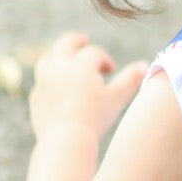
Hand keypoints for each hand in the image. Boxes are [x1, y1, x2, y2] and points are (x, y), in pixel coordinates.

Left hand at [29, 32, 147, 142]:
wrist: (65, 141)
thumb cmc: (95, 119)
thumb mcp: (117, 98)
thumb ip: (131, 79)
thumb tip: (146, 65)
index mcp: (80, 64)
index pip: (94, 52)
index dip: (104, 59)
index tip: (111, 71)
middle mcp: (59, 67)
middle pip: (65, 43)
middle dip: (76, 40)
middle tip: (83, 40)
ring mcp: (44, 81)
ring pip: (48, 58)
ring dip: (58, 55)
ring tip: (65, 58)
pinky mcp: (35, 97)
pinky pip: (41, 81)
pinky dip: (49, 77)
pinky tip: (56, 85)